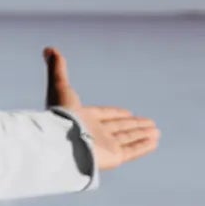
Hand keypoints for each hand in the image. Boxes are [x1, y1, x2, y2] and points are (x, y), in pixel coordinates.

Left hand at [43, 45, 159, 171]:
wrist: (61, 141)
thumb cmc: (59, 115)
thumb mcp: (59, 86)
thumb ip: (57, 69)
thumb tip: (48, 48)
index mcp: (82, 119)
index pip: (103, 115)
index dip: (115, 114)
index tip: (128, 112)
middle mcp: (94, 133)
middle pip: (118, 128)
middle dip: (134, 125)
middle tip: (150, 122)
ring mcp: (104, 146)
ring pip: (127, 138)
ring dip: (142, 134)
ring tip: (156, 131)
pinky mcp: (113, 157)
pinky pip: (132, 150)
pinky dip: (143, 146)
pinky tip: (154, 141)